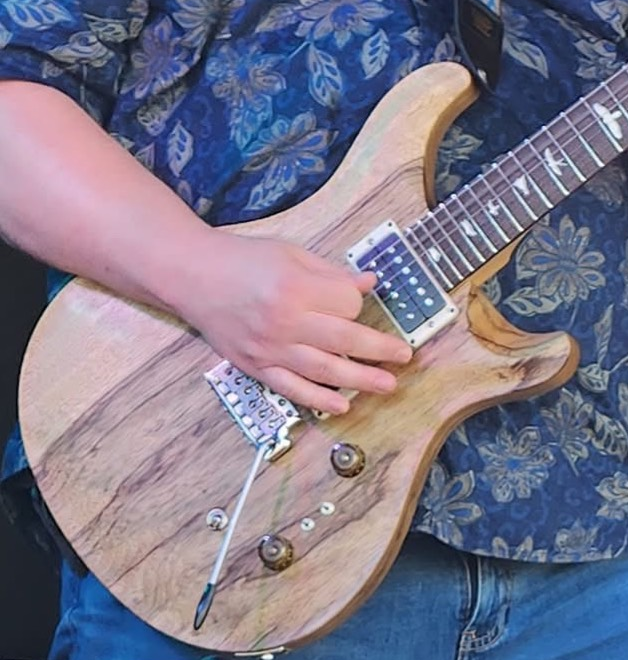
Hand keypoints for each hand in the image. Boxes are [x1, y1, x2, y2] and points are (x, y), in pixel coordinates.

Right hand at [189, 233, 412, 415]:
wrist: (192, 276)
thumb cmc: (242, 259)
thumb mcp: (291, 253)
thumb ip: (331, 273)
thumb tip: (369, 284)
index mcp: (295, 287)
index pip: (347, 304)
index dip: (357, 303)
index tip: (355, 301)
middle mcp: (284, 321)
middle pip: (344, 341)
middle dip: (379, 350)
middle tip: (403, 356)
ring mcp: (269, 348)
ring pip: (324, 370)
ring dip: (360, 380)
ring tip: (387, 385)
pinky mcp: (255, 366)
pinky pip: (291, 388)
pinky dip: (318, 400)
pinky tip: (342, 405)